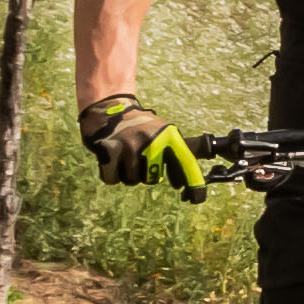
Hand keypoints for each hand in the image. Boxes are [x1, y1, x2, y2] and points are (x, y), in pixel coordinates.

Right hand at [81, 94, 200, 195]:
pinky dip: (111, 173)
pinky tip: (112, 158)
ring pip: (131, 180)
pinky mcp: (109, 150)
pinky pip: (112, 179)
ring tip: (124, 155)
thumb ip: (175, 153)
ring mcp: (130, 145)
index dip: (192, 182)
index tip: (195, 197)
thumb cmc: (139, 125)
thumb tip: (187, 183)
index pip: (185, 162)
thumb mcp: (163, 131)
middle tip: (138, 158)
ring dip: (126, 173)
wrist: (109, 106)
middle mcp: (152, 140)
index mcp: (169, 135)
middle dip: (144, 174)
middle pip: (151, 179)